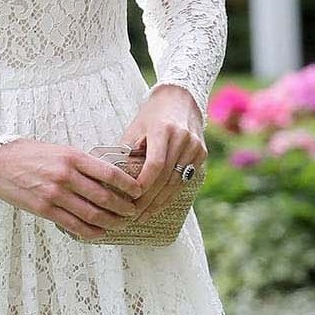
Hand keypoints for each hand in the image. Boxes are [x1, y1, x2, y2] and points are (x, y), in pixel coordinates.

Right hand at [0, 139, 145, 236]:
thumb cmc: (28, 154)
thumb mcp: (59, 150)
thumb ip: (80, 163)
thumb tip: (106, 177)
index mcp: (72, 157)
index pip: (110, 173)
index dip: (128, 185)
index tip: (139, 191)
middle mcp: (66, 176)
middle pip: (104, 197)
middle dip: (124, 208)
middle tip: (133, 212)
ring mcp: (55, 194)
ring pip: (92, 214)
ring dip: (111, 222)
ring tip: (120, 224)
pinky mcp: (45, 209)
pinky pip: (74, 225)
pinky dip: (91, 232)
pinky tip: (100, 233)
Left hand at [116, 84, 206, 222]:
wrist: (181, 98)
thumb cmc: (152, 114)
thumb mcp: (135, 128)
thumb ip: (127, 152)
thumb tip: (113, 179)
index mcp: (164, 130)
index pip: (155, 164)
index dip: (143, 183)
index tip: (130, 198)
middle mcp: (183, 138)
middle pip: (165, 177)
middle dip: (148, 199)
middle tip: (133, 215)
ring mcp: (195, 147)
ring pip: (176, 182)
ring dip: (160, 201)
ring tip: (144, 215)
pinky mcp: (202, 154)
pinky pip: (185, 179)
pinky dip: (171, 194)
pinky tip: (158, 205)